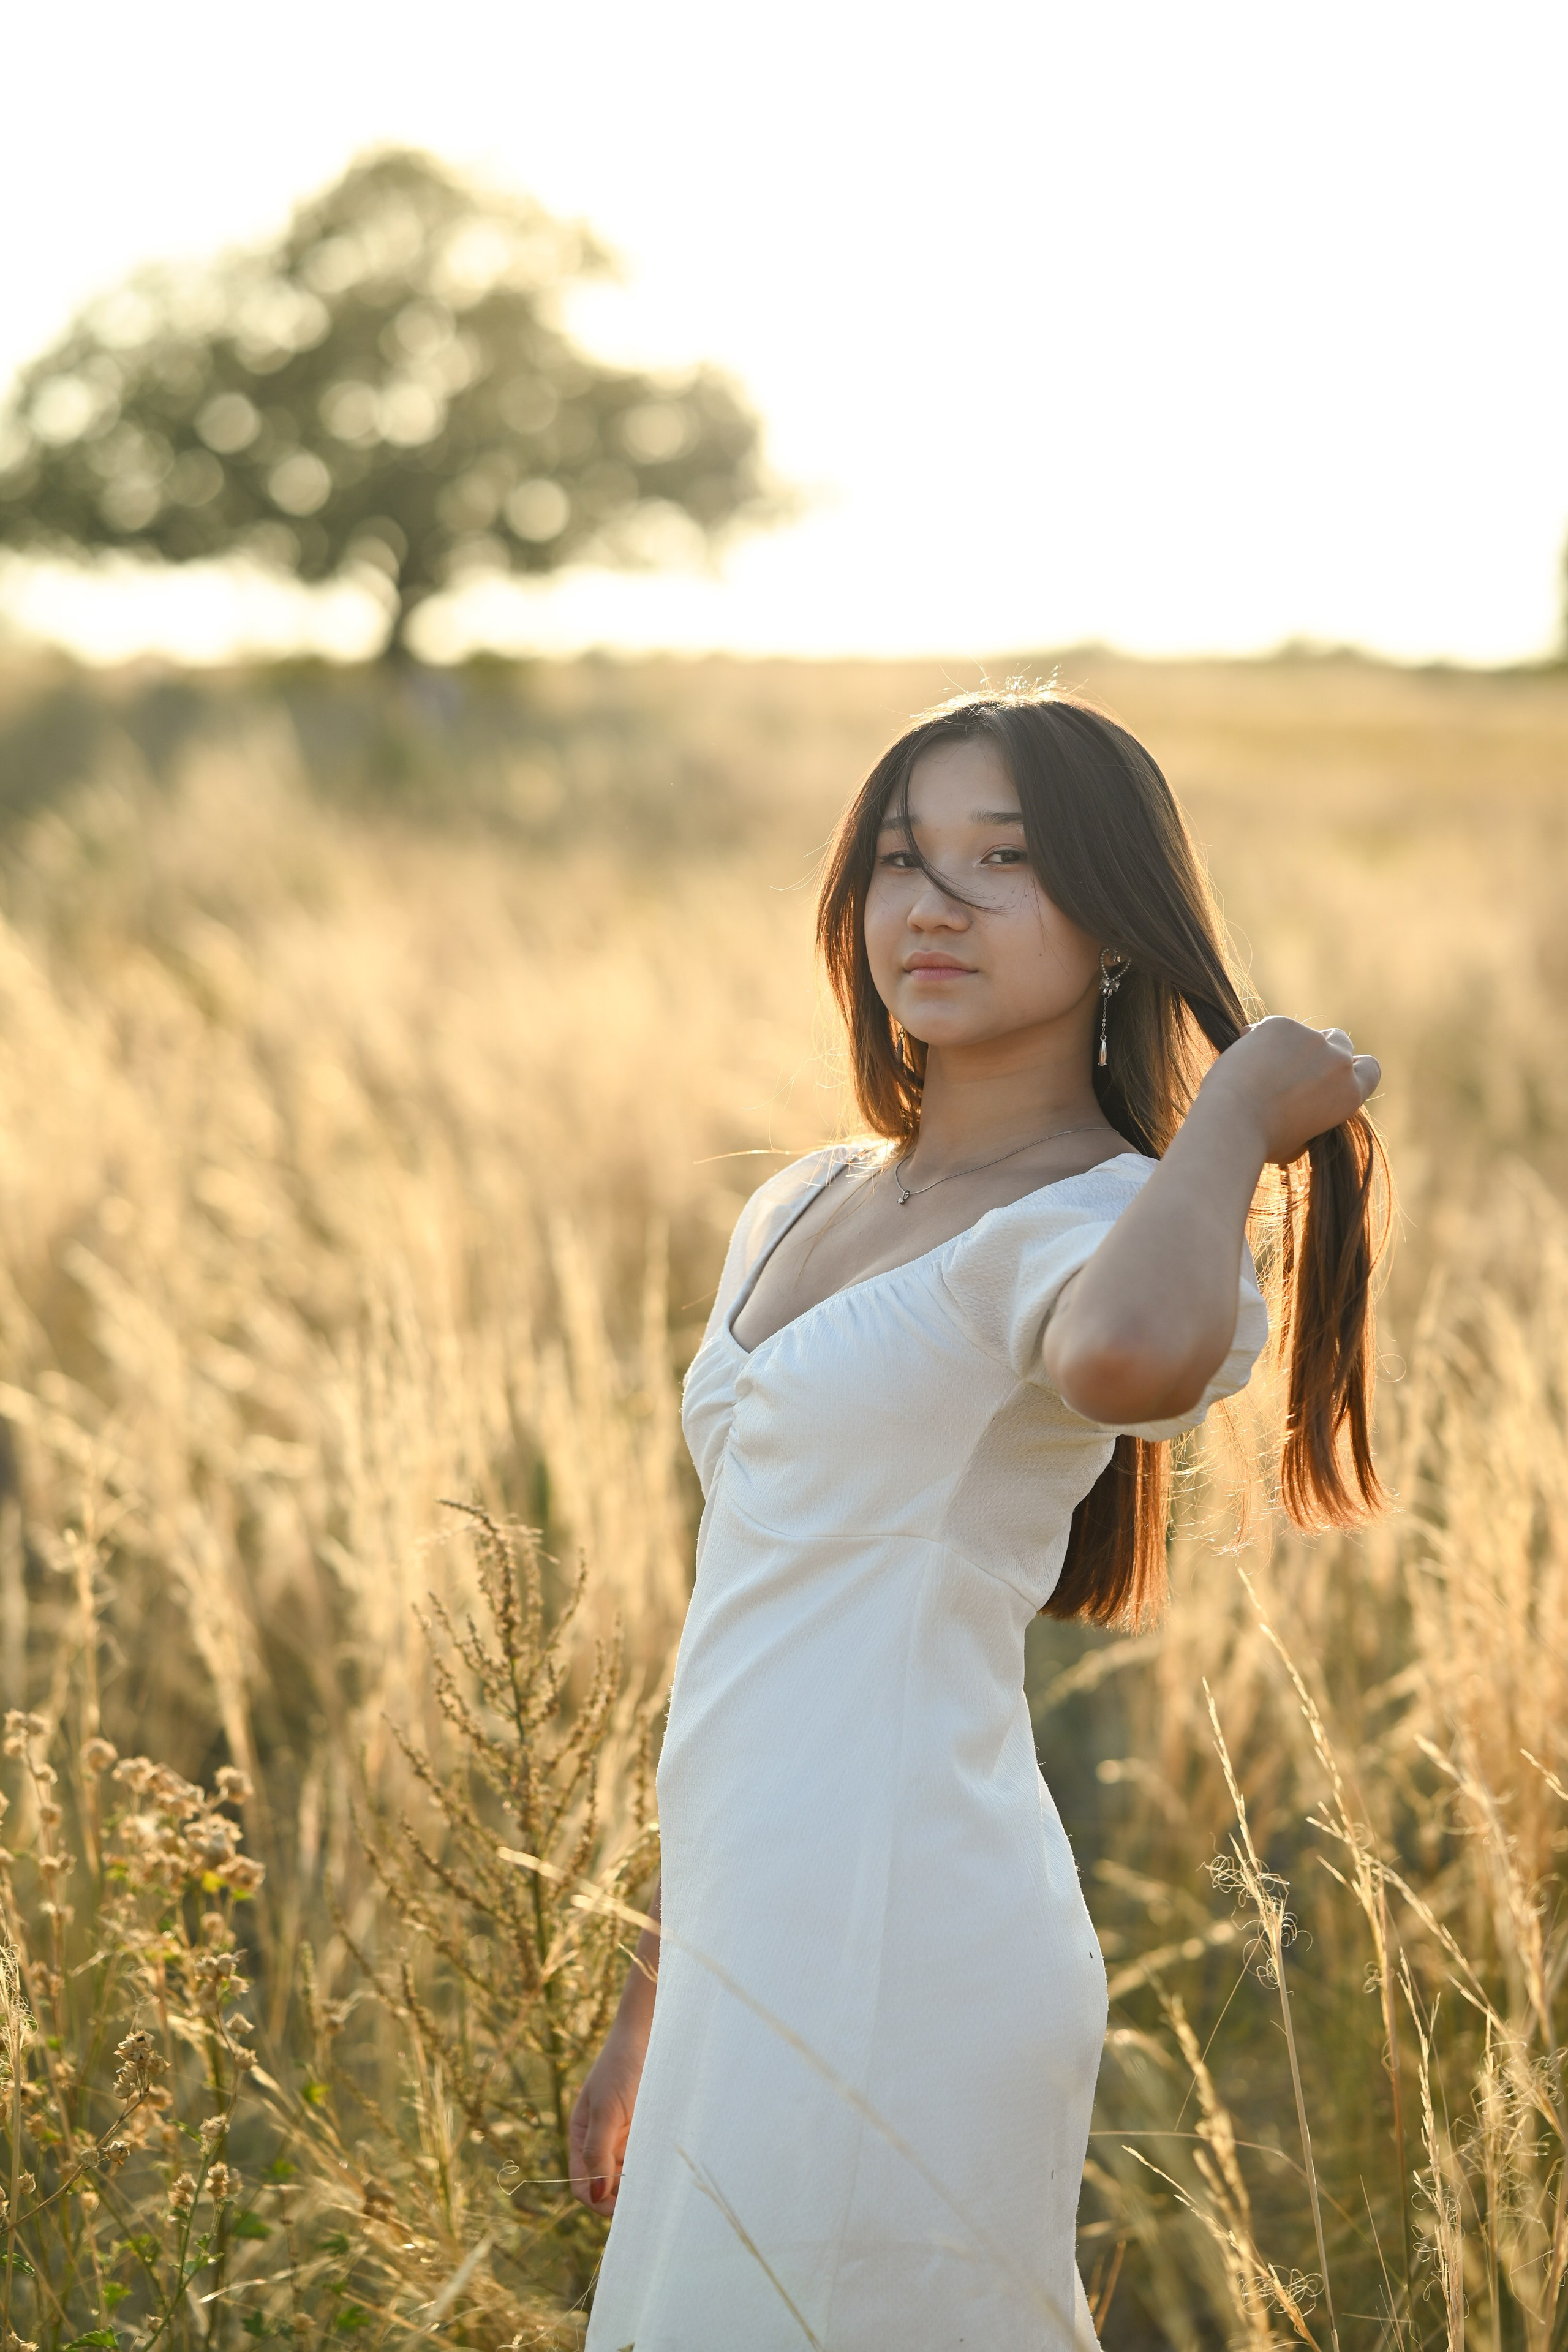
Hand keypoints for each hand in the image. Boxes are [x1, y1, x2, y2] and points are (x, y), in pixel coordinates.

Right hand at [569, 2018, 647, 2216]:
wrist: (652, 2034)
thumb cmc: (623, 2066)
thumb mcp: (607, 2109)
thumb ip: (598, 2150)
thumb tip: (594, 2194)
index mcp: (582, 2138)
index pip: (581, 2186)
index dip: (597, 2202)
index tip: (622, 2207)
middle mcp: (601, 2143)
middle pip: (605, 2187)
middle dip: (622, 2198)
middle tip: (646, 2200)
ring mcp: (624, 2139)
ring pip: (628, 2178)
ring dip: (639, 2185)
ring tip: (658, 2184)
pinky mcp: (645, 2133)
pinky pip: (645, 2162)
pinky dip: (652, 2170)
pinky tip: (665, 2169)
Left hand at [1204, 1016, 1379, 1167]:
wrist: (1233, 1120)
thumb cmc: (1261, 1141)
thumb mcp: (1298, 1142)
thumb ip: (1312, 1117)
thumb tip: (1304, 1110)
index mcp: (1350, 1094)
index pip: (1370, 1069)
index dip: (1353, 1068)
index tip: (1332, 1072)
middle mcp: (1339, 1063)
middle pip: (1340, 1040)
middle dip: (1320, 1048)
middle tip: (1291, 1064)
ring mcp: (1312, 1039)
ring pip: (1301, 1032)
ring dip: (1285, 1043)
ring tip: (1256, 1068)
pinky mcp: (1283, 1025)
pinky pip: (1272, 1027)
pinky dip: (1258, 1037)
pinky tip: (1243, 1055)